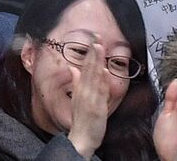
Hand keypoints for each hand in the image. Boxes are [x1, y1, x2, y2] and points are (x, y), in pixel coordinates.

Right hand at [67, 40, 111, 157]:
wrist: (81, 139)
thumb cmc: (81, 119)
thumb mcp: (76, 98)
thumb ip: (76, 82)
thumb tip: (73, 68)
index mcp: (80, 88)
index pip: (85, 66)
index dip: (90, 52)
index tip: (94, 39)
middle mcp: (85, 91)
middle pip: (90, 68)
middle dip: (94, 52)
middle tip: (97, 37)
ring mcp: (91, 98)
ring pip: (94, 76)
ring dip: (97, 61)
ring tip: (99, 47)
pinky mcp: (97, 107)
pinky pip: (100, 92)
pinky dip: (101, 81)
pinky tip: (103, 71)